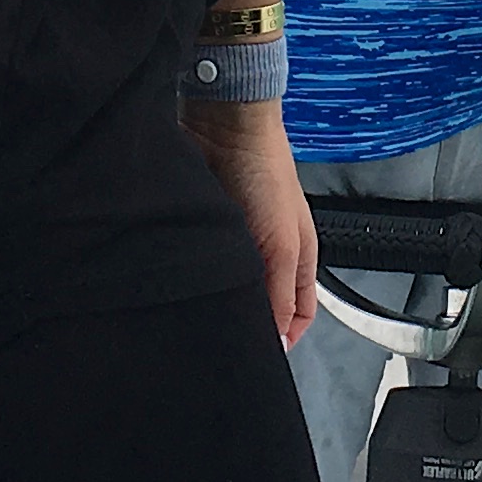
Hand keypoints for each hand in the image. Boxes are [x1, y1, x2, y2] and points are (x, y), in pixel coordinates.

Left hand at [179, 95, 317, 344]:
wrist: (223, 127)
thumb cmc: (264, 172)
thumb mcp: (282, 246)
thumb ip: (281, 296)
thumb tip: (276, 344)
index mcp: (296, 259)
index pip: (297, 316)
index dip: (282, 338)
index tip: (257, 354)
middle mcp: (265, 252)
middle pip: (257, 303)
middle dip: (242, 318)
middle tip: (219, 334)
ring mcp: (234, 241)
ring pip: (224, 285)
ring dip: (212, 292)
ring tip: (199, 303)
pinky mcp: (205, 229)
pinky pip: (199, 262)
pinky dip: (192, 270)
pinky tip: (184, 275)